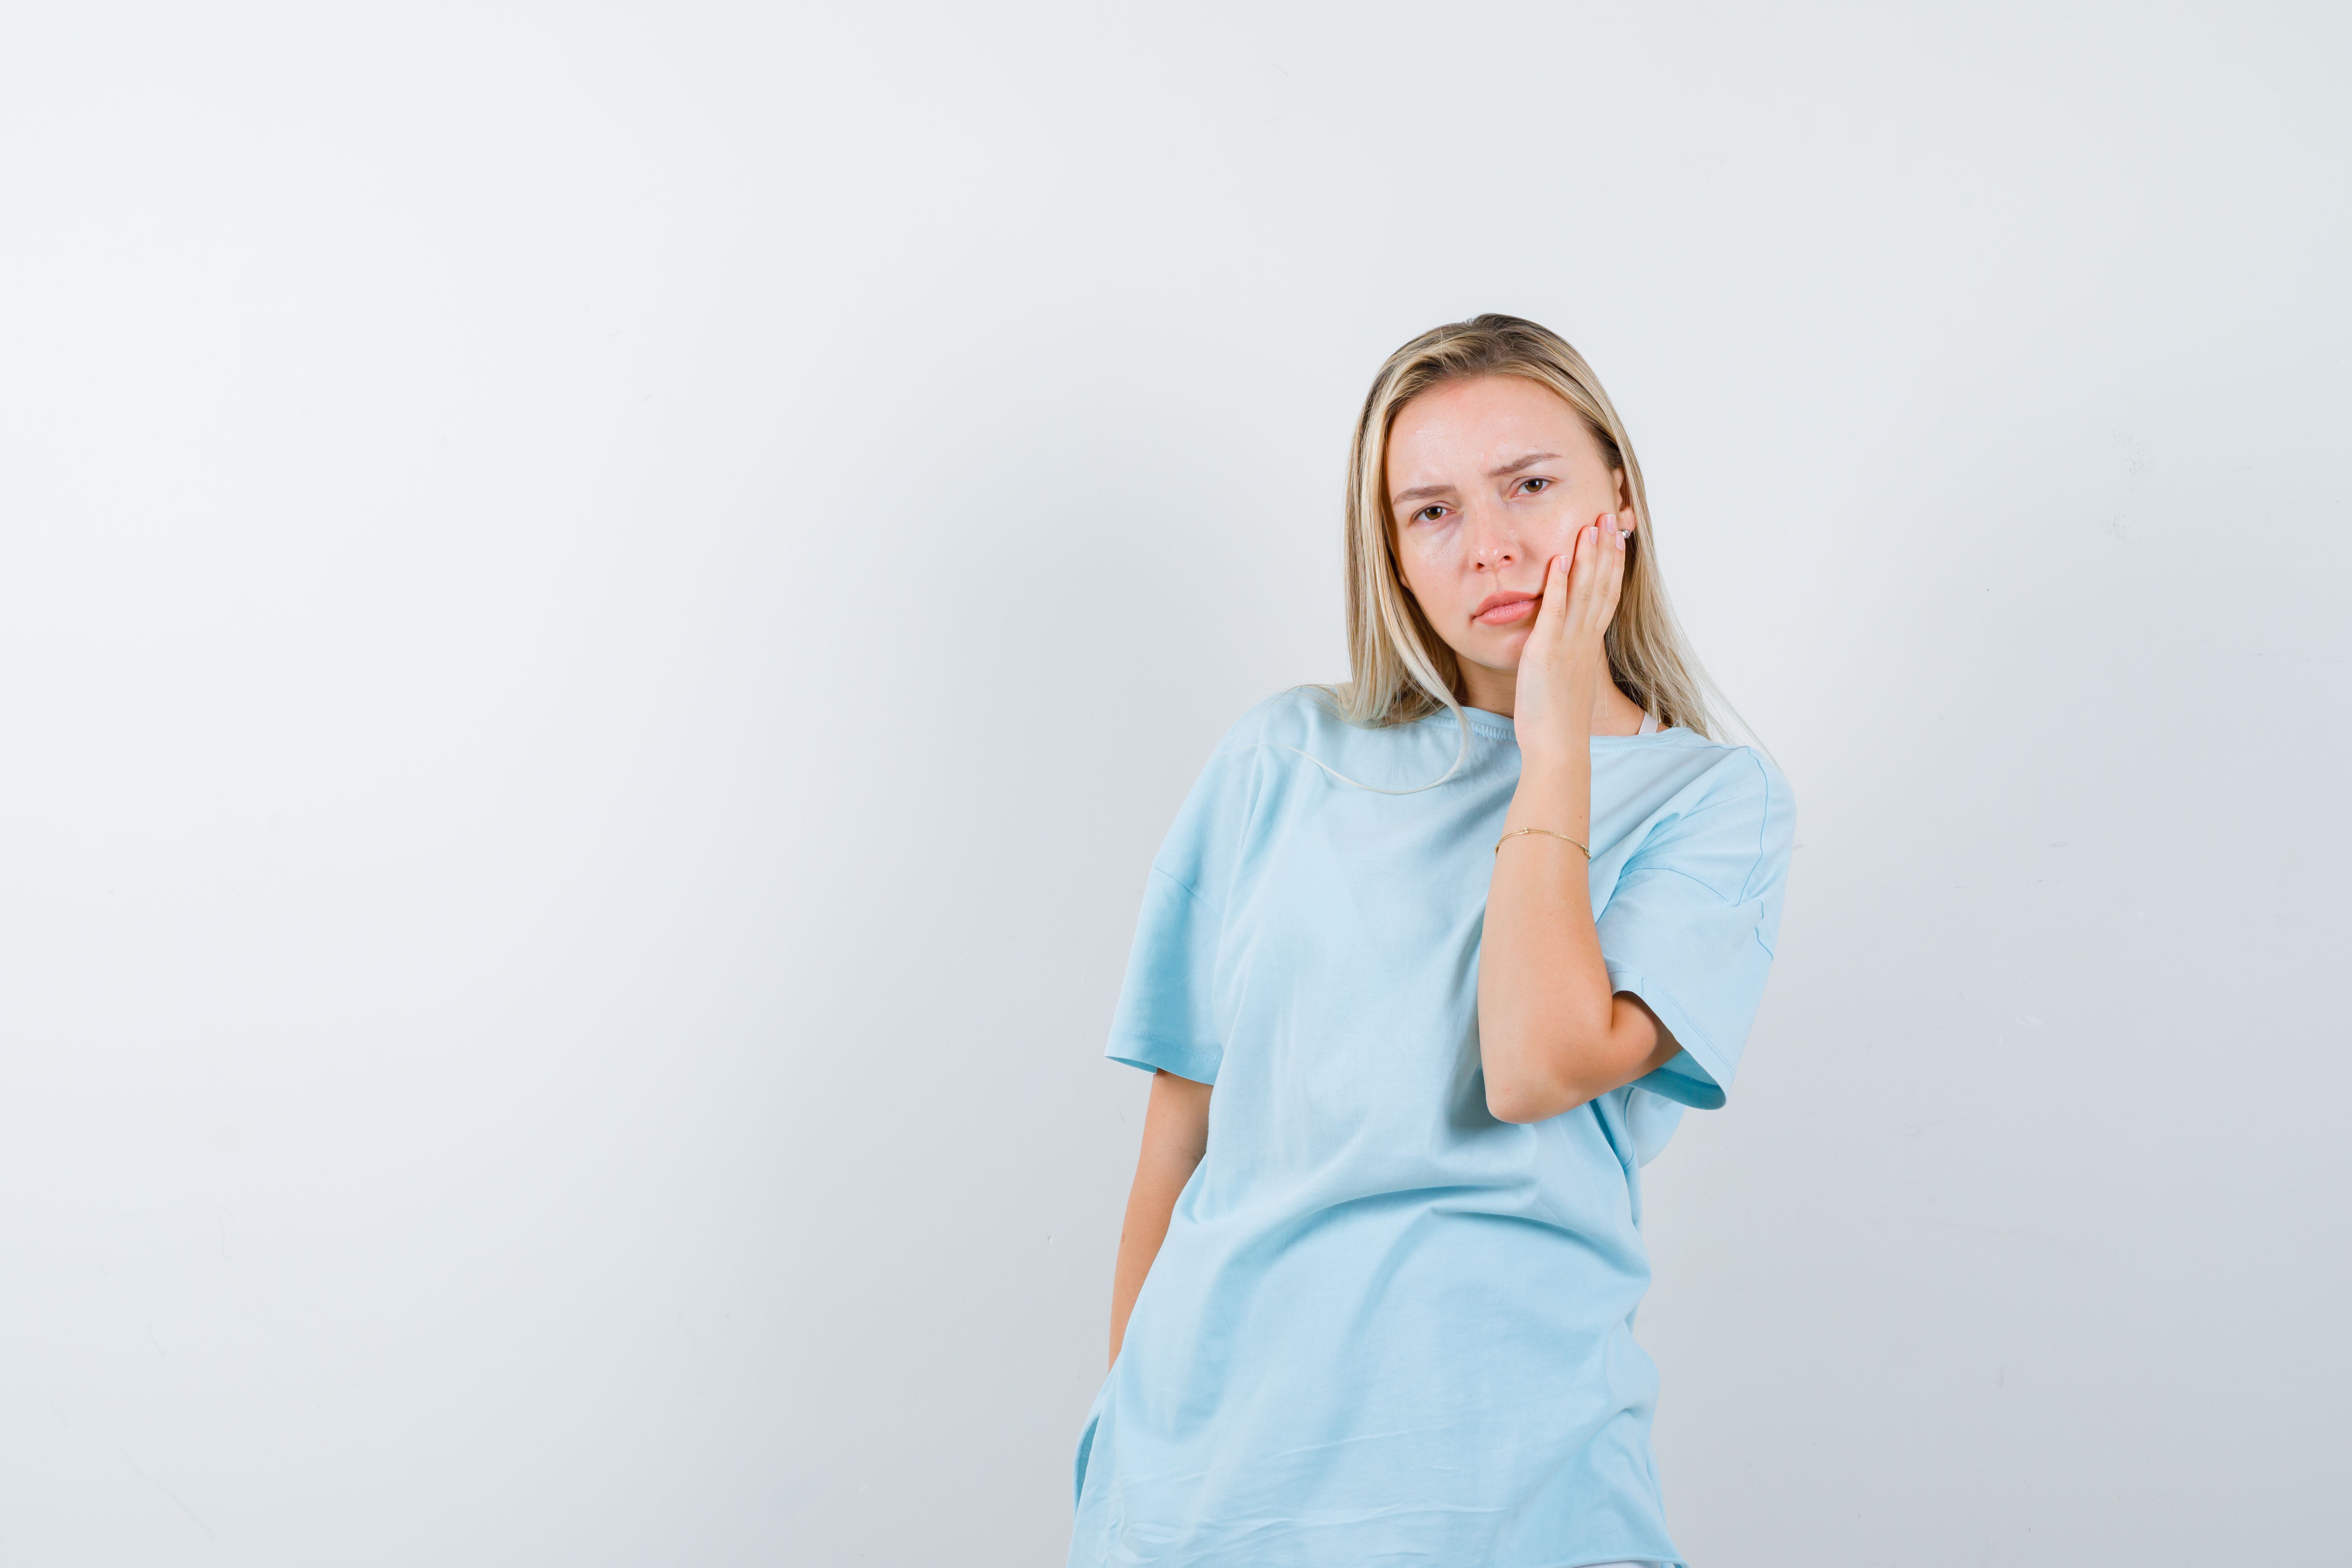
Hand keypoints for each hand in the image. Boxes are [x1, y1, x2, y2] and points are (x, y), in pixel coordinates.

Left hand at [1511, 512, 1626, 769]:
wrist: (1558, 747)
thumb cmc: (1558, 721)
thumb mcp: (1566, 680)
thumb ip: (1568, 657)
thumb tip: (1565, 647)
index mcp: (1589, 645)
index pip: (1606, 596)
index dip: (1613, 565)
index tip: (1616, 538)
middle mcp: (1584, 640)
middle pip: (1601, 585)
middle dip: (1605, 549)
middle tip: (1609, 516)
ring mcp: (1567, 644)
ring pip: (1584, 591)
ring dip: (1587, 556)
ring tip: (1590, 524)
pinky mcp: (1546, 652)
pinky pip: (1554, 611)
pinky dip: (1558, 583)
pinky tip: (1559, 557)